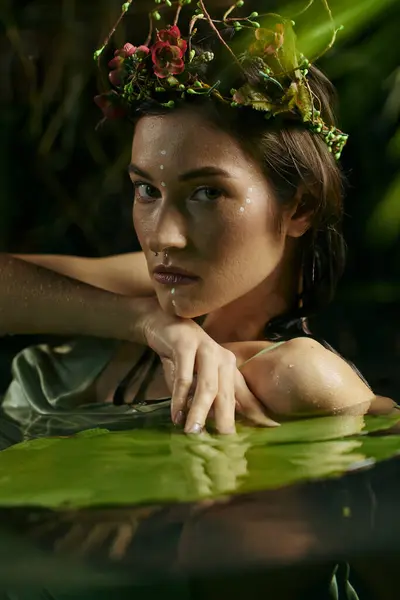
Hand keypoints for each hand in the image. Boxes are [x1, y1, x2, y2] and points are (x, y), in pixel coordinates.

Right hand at [138, 298, 277, 433]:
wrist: (165, 325)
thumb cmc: (185, 358)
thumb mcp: (202, 379)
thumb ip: (214, 400)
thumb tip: (226, 432)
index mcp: (231, 369)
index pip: (245, 397)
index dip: (256, 416)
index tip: (267, 436)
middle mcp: (223, 359)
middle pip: (226, 395)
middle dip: (224, 420)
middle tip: (222, 446)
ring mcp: (206, 350)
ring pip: (206, 386)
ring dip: (199, 410)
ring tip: (193, 432)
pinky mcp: (185, 345)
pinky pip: (183, 376)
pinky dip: (179, 397)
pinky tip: (176, 415)